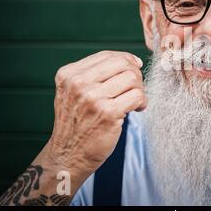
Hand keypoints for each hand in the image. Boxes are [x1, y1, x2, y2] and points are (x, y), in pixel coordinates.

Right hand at [45, 50, 146, 177]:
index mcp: (69, 74)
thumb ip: (95, 74)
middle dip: (135, 74)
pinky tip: (136, 109)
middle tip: (134, 88)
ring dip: (140, 90)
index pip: (107, 55)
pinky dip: (142, 102)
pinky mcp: (108, 113)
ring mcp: (93, 98)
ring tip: (133, 101)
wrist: (68, 155)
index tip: (133, 70)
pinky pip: (137, 96)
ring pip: (133, 78)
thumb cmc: (77, 123)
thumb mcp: (74, 92)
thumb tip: (131, 60)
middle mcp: (78, 83)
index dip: (126, 60)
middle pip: (123, 63)